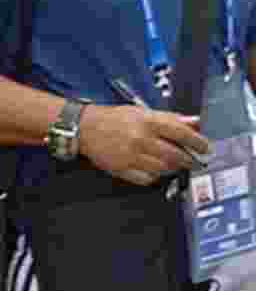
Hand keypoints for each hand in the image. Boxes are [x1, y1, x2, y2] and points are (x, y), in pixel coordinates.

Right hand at [78, 104, 207, 185]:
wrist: (86, 128)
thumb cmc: (115, 118)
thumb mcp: (142, 112)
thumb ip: (170, 118)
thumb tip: (193, 121)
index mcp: (148, 122)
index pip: (181, 133)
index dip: (197, 141)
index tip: (205, 147)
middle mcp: (141, 139)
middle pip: (175, 155)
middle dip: (188, 159)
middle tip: (193, 160)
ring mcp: (132, 156)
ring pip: (164, 168)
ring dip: (173, 168)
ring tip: (174, 163)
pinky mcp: (123, 169)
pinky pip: (147, 178)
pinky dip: (155, 176)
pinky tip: (155, 169)